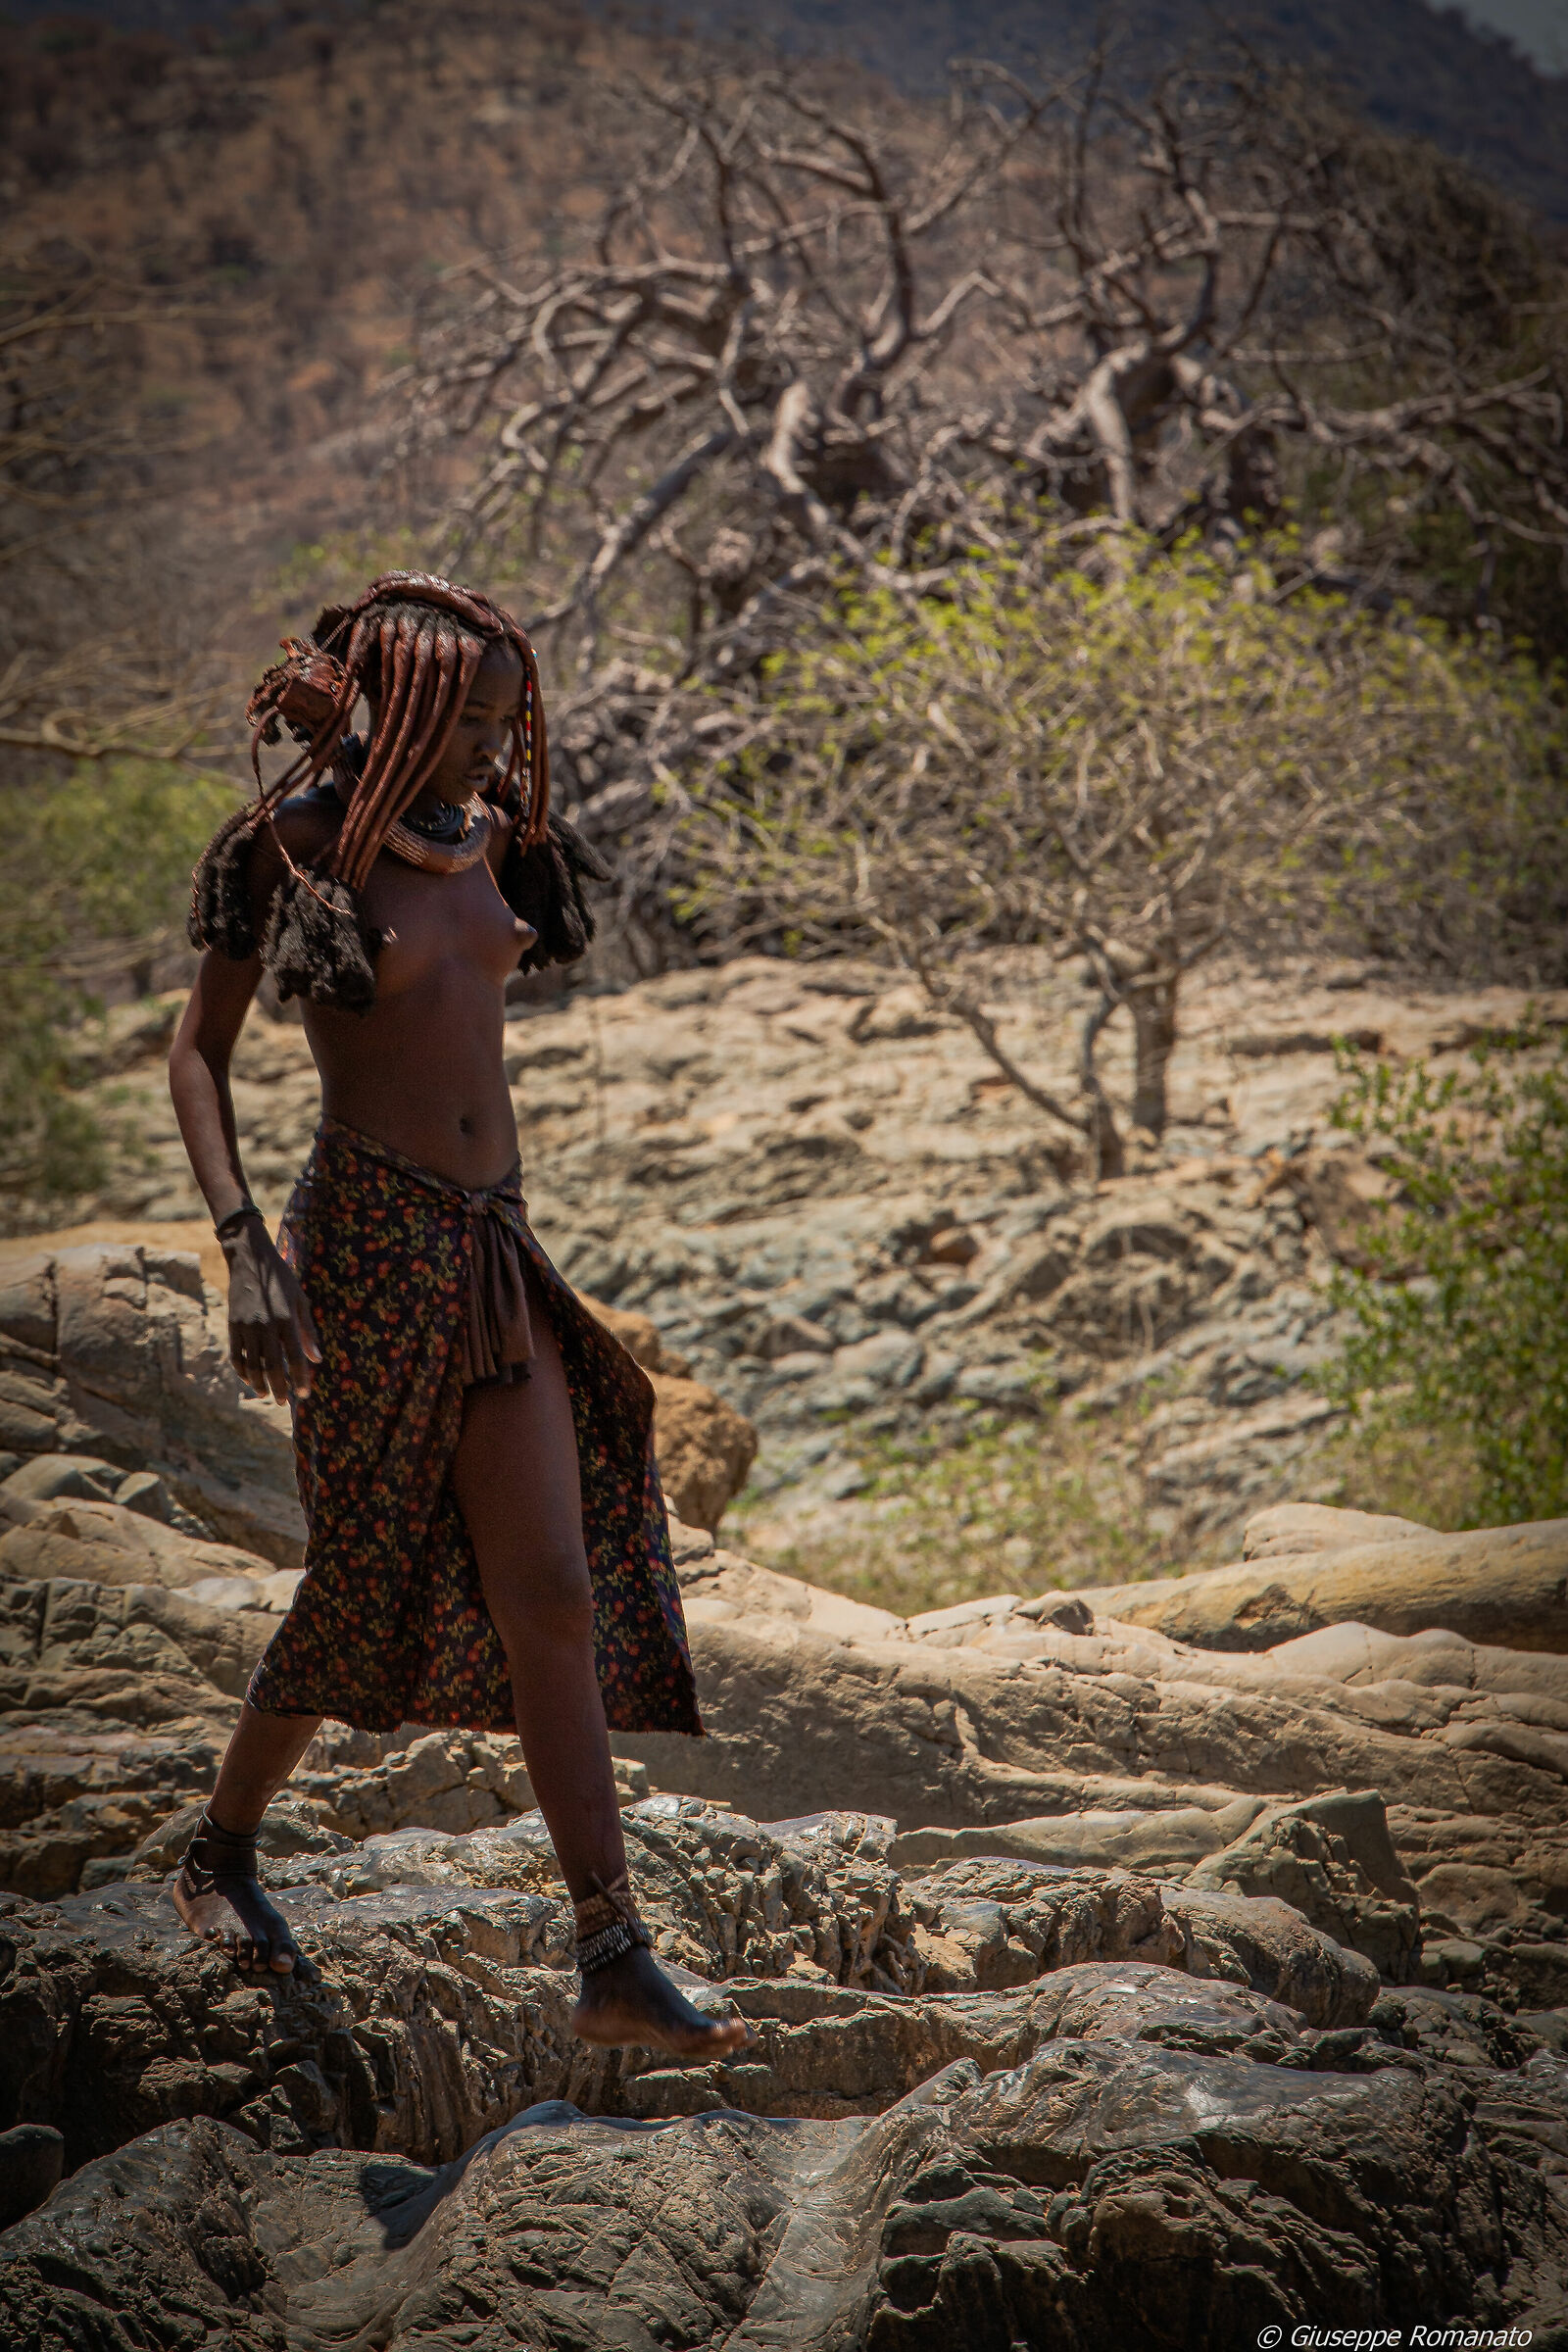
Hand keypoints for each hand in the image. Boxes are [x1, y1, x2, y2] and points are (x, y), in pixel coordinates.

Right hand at [223, 1221, 321, 1403]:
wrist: (250, 1261)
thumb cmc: (281, 1280)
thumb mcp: (300, 1301)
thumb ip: (308, 1331)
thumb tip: (317, 1359)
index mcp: (286, 1319)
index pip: (294, 1357)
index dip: (300, 1378)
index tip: (304, 1394)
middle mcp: (265, 1325)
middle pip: (272, 1366)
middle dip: (279, 1387)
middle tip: (284, 1402)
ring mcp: (246, 1327)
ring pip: (251, 1365)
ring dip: (259, 1384)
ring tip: (267, 1395)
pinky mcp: (232, 1326)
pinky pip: (236, 1356)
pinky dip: (242, 1371)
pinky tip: (250, 1380)